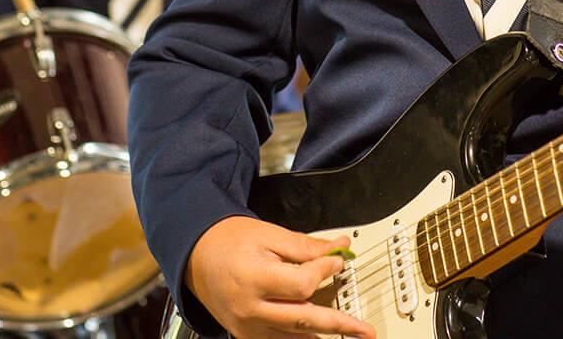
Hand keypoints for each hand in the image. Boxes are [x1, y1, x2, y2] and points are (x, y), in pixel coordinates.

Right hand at [186, 216, 374, 338]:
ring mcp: (248, 327)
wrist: (197, 255)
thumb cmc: (230, 240)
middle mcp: (250, 308)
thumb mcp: (269, 234)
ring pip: (295, 336)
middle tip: (365, 329)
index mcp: (254, 278)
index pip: (303, 283)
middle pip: (304, 319)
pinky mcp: (247, 335)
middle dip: (340, 324)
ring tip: (350, 334)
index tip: (339, 260)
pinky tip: (318, 336)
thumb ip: (305, 246)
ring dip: (324, 335)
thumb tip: (339, 248)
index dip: (326, 270)